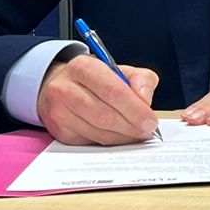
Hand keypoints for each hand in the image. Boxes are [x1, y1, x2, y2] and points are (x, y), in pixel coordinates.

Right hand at [36, 53, 160, 144]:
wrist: (62, 85)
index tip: (151, 120)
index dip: (135, 109)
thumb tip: (145, 100)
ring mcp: (58, 111)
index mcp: (83, 67)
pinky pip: (90, 141)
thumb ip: (141, 79)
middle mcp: (65, 88)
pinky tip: (119, 136)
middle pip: (104, 115)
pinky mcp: (59, 130)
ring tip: (136, 134)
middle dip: (131, 127)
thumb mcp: (121, 70)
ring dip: (122, 137)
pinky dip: (109, 142)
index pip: (113, 91)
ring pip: (97, 132)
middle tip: (147, 130)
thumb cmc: (96, 79)